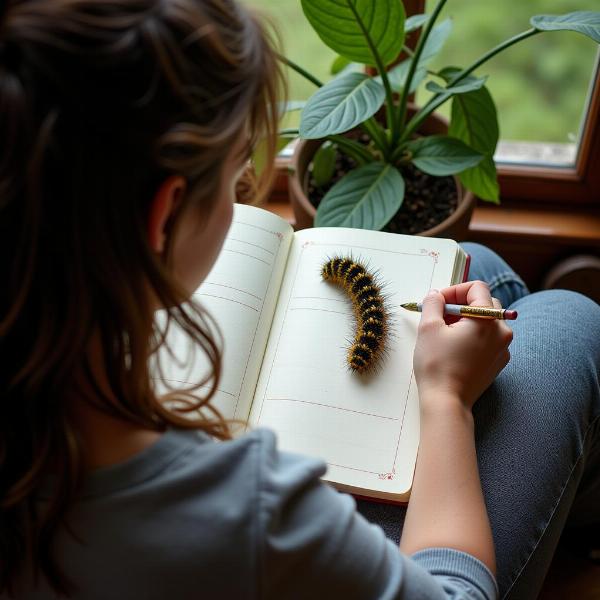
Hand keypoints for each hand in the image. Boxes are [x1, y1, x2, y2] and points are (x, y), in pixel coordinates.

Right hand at [413, 281, 512, 411]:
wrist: (447, 402)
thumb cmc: (437, 365)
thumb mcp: (428, 327)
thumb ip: (433, 303)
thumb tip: (435, 295)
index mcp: (487, 319)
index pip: (477, 288)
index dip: (454, 290)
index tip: (438, 302)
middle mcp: (502, 331)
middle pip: (484, 303)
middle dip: (461, 305)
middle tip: (440, 316)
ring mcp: (503, 348)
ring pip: (486, 321)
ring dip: (466, 320)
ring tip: (445, 333)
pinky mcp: (498, 362)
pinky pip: (488, 339)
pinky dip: (473, 337)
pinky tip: (454, 348)